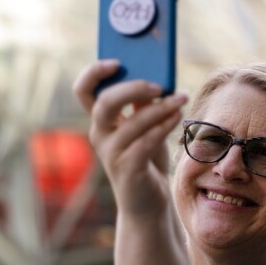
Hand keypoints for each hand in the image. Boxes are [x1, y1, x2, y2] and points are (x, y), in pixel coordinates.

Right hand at [73, 60, 187, 223]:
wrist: (147, 203)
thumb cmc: (146, 159)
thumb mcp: (143, 127)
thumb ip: (142, 104)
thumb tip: (154, 77)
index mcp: (100, 121)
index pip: (83, 91)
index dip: (93, 73)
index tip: (117, 62)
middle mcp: (100, 135)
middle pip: (105, 102)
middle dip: (133, 88)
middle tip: (159, 85)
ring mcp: (112, 154)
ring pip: (133, 122)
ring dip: (161, 107)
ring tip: (182, 98)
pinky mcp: (128, 170)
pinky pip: (146, 142)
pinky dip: (164, 126)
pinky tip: (178, 117)